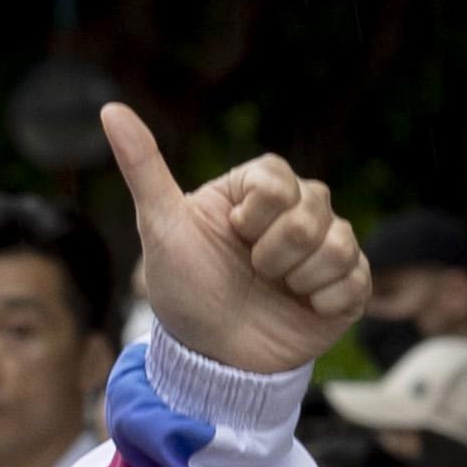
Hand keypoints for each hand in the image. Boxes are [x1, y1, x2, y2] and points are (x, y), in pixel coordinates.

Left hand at [108, 101, 367, 378]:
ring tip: (273, 290)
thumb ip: (143, 167)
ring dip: (297, 278)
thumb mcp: (159, 227)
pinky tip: (301, 307)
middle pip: (313, 208)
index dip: (255, 215)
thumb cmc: (183, 288)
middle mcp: (299, 210)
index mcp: (259, 189)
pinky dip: (323, 300)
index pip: (278, 180)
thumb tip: (109, 109)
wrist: (209, 357)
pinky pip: (356, 279)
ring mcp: (327, 246)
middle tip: (251, 270)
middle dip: (272, 251)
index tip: (231, 236)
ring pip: (339, 243)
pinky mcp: (349, 284)